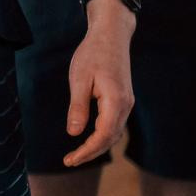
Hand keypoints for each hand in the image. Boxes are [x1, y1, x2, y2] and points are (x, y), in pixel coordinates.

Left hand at [62, 5, 134, 167]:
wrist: (111, 35)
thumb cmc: (93, 53)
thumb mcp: (79, 79)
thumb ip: (78, 107)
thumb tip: (74, 133)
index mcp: (115, 101)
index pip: (103, 136)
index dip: (87, 151)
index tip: (70, 160)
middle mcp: (125, 105)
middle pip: (110, 138)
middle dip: (91, 152)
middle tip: (69, 161)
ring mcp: (126, 103)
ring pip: (114, 133)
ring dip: (97, 146)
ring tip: (77, 154)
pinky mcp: (123, 99)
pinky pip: (114, 124)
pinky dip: (102, 136)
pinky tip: (88, 139)